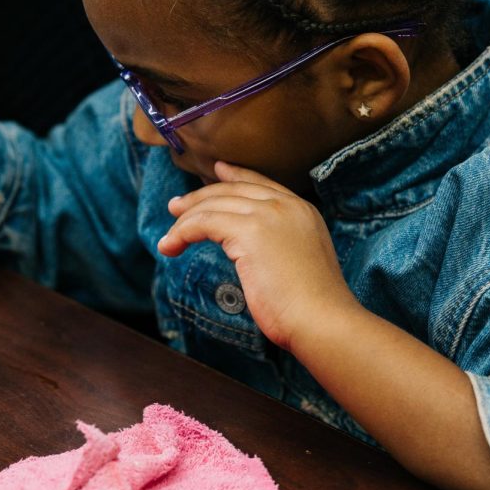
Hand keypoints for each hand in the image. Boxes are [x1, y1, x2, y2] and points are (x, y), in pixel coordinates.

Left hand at [157, 161, 359, 350]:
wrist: (321, 319)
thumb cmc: (311, 306)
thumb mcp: (298, 261)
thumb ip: (279, 244)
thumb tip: (249, 251)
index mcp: (302, 210)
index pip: (260, 183)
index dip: (235, 176)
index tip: (216, 170)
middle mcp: (285, 205)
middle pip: (231, 190)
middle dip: (199, 197)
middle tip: (176, 207)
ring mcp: (268, 214)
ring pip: (213, 205)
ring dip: (185, 221)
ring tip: (168, 237)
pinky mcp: (249, 231)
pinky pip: (204, 223)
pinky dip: (182, 233)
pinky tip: (171, 246)